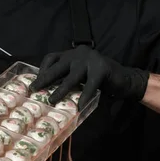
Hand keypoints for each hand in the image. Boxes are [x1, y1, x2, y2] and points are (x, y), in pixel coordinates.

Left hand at [29, 45, 148, 110]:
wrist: (125, 80)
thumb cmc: (100, 80)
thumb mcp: (80, 76)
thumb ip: (68, 77)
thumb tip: (48, 91)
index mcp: (73, 53)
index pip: (52, 58)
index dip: (42, 69)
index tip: (35, 81)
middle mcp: (79, 53)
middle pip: (57, 67)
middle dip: (44, 79)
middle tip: (34, 90)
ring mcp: (91, 59)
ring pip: (71, 77)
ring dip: (60, 90)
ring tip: (52, 100)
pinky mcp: (102, 68)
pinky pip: (90, 85)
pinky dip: (84, 96)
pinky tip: (80, 106)